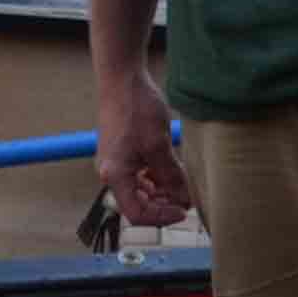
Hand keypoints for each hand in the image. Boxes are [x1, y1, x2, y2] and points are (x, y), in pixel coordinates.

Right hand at [99, 68, 192, 228]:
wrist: (121, 79)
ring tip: (181, 185)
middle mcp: (111, 173)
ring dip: (160, 192)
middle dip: (162, 204)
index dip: (161, 217)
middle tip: (186, 198)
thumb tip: (184, 200)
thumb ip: (171, 176)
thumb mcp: (159, 146)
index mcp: (115, 175)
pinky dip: (155, 178)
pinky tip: (170, 171)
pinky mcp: (122, 152)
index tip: (183, 211)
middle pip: (137, 203)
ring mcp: (115, 162)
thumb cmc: (135, 108)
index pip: (137, 213)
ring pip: (139, 190)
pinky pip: (138, 175)